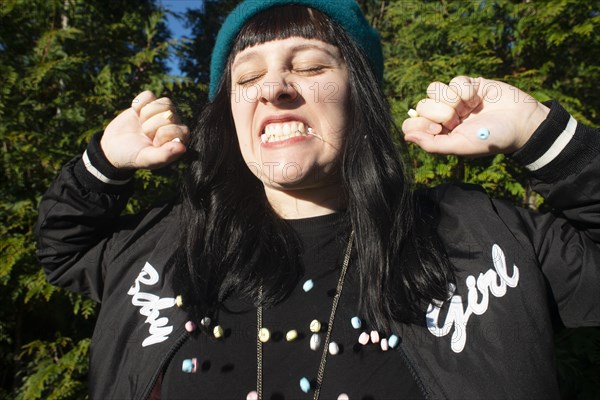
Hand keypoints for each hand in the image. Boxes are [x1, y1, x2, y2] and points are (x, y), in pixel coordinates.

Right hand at [100, 91, 189, 168]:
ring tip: (141, 125)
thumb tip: (182, 147)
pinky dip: (138, 104)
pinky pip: (149, 95)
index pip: (180, 129)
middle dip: (152, 125)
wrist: (113, 147)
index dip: (163, 134)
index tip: (153, 143)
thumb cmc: (133, 156)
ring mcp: (162, 113)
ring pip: (164, 102)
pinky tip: (136, 114)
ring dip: (147, 114)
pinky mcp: (149, 104)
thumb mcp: (147, 159)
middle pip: (170, 113)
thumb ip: (165, 155)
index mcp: (178, 140)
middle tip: (145, 135)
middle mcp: (174, 125)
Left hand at [402, 76, 549, 155]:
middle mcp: (442, 116)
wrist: (521, 123)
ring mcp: (454, 99)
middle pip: (421, 105)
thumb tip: (406, 137)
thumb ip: (433, 144)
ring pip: (434, 89)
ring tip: (469, 109)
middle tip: (459, 120)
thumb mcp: (461, 146)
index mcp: (438, 133)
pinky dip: (467, 90)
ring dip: (452, 98)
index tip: (438, 129)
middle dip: (441, 112)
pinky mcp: (468, 84)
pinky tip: (478, 99)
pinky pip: (455, 79)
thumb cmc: (491, 139)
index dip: (419, 124)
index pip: (410, 125)